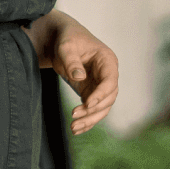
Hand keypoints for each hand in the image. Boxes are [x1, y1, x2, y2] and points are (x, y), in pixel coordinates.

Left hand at [33, 13, 118, 134]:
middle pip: (108, 98)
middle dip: (94, 110)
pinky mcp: (91, 92)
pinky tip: (76, 129)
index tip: (87, 103)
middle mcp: (107, 74)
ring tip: (74, 127)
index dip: (101, 94)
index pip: (110, 81)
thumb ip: (71, 60)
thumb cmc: (66, 38)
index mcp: (107, 60)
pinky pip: (93, 109)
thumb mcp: (66, 46)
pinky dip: (86, 120)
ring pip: (102, 107)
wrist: (59, 39)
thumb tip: (79, 77)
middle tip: (75, 115)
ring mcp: (100, 85)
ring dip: (90, 119)